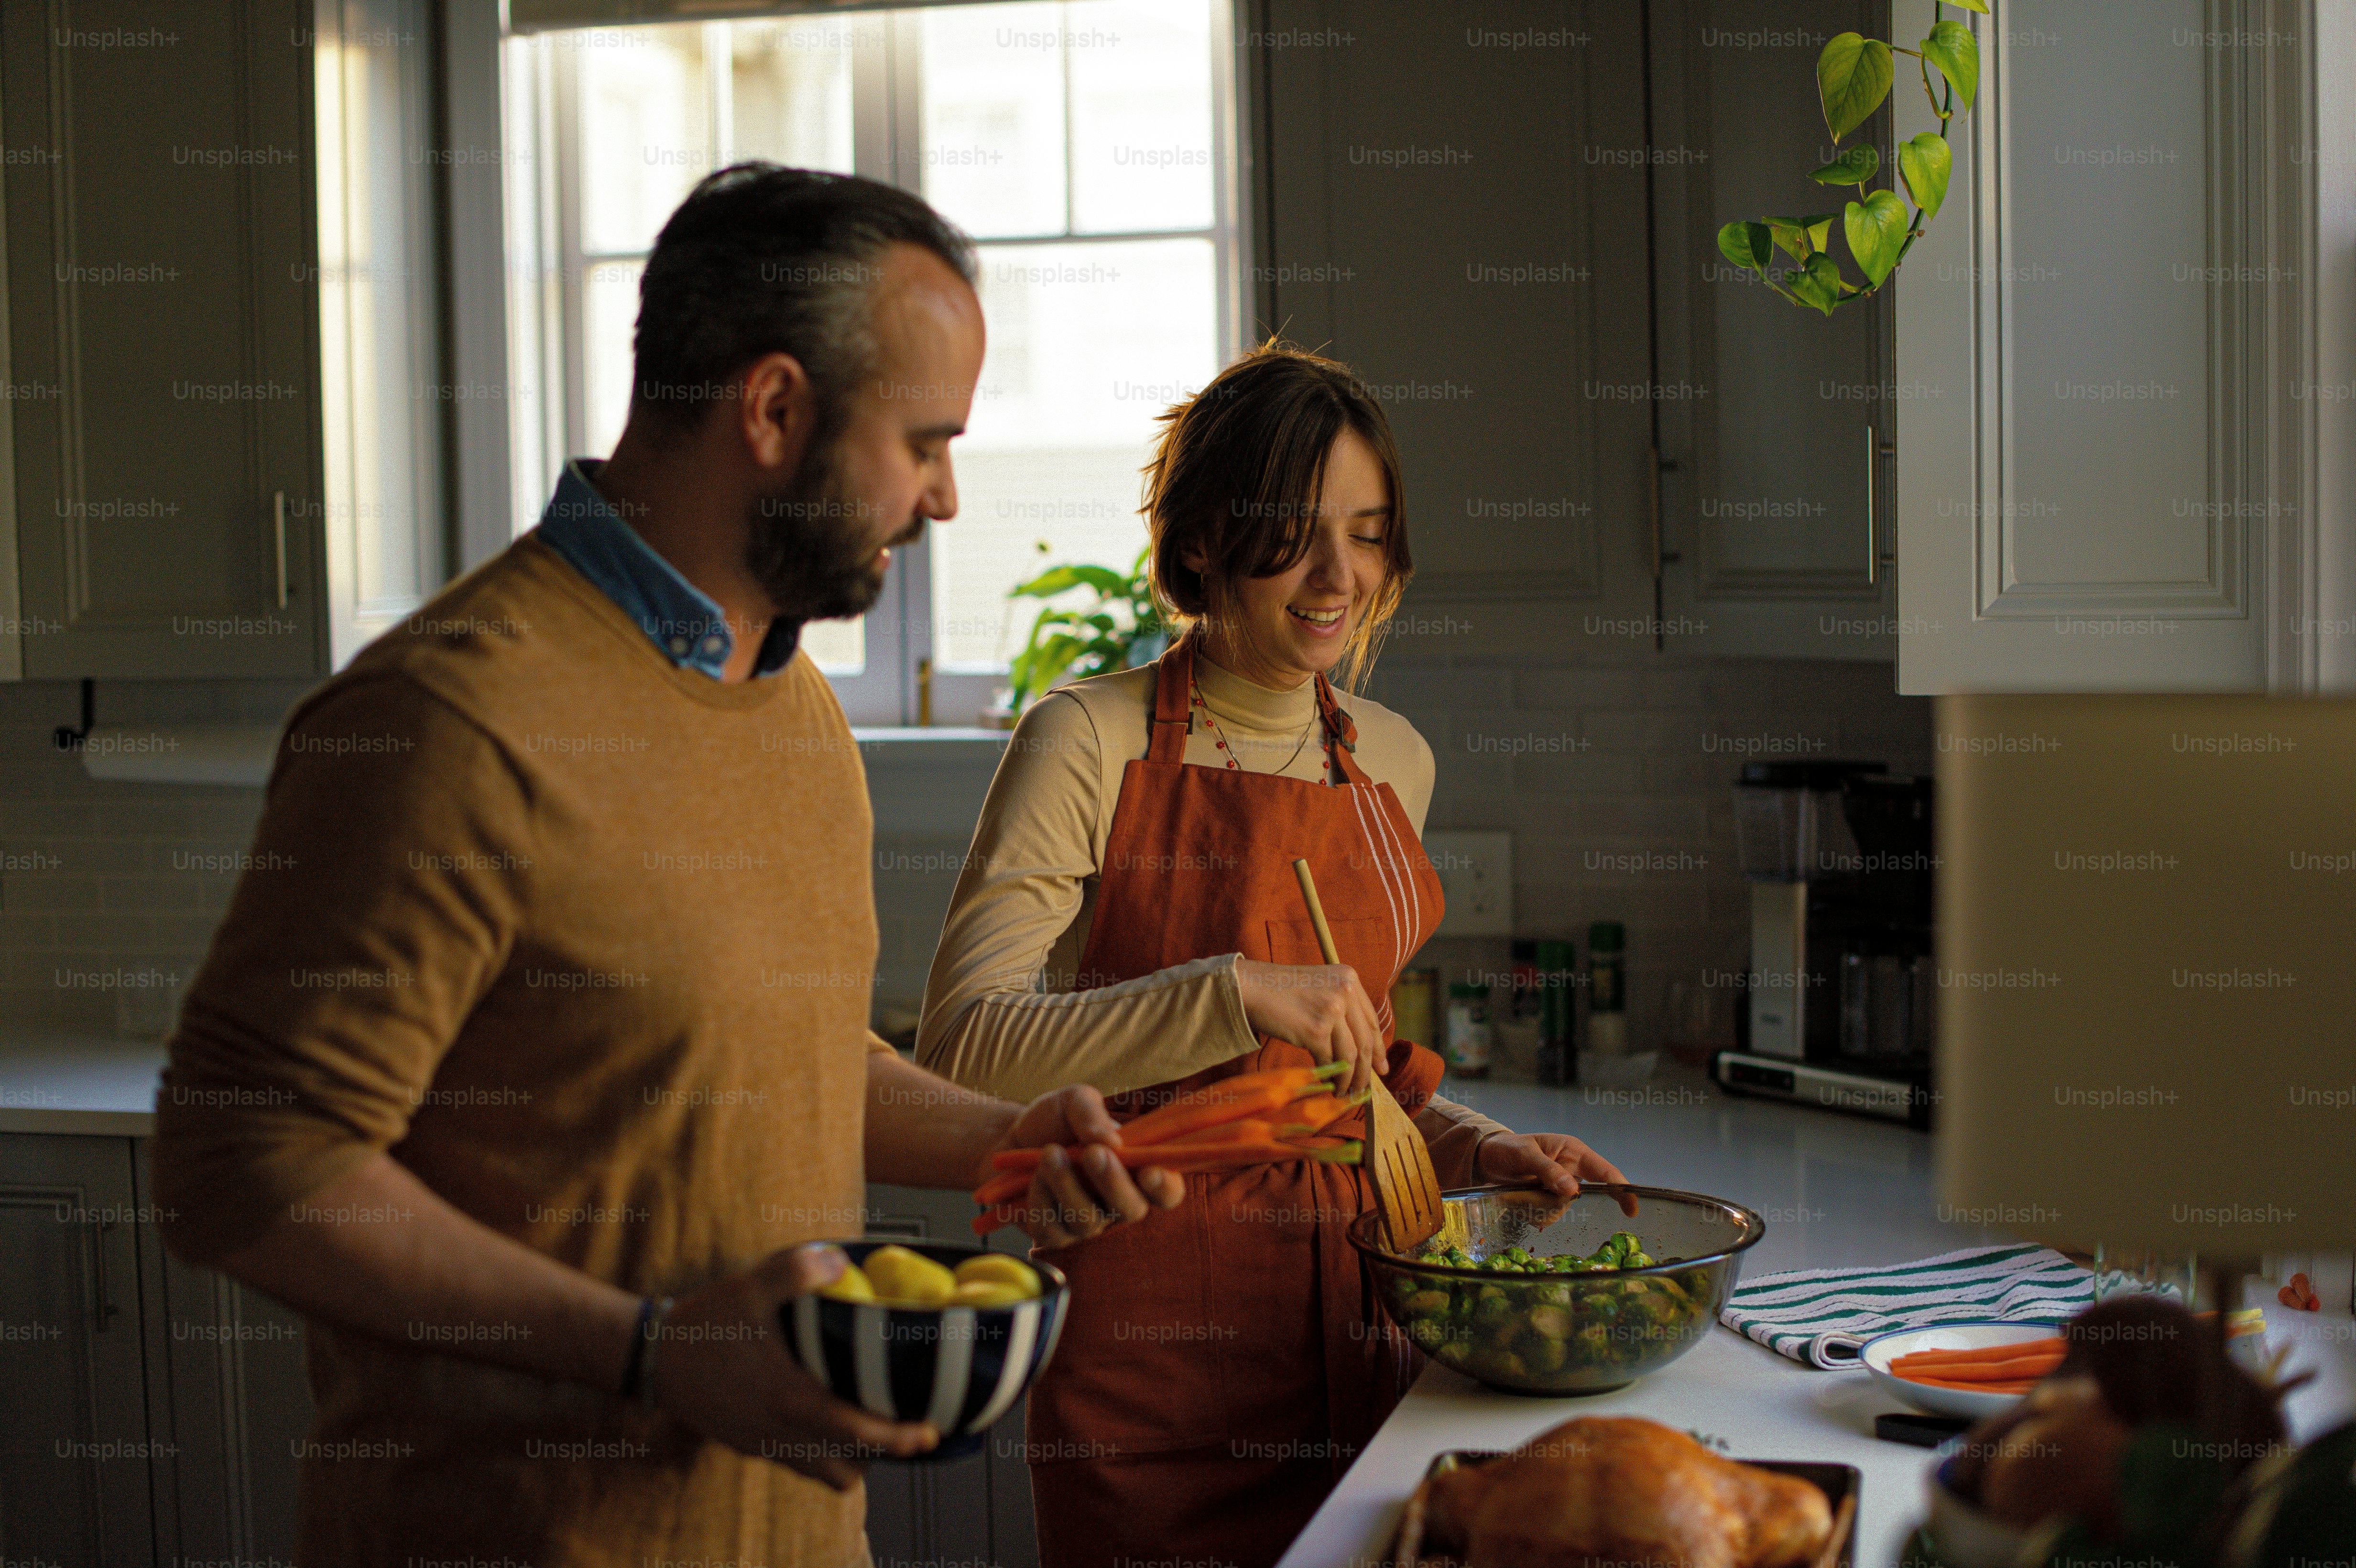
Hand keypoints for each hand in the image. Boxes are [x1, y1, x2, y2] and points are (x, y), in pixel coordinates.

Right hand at [651, 1242, 936, 1488]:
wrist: (651, 1358)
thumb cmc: (703, 1324)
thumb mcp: (749, 1286)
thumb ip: (796, 1271)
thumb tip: (839, 1261)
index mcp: (788, 1398)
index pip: (856, 1432)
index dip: (897, 1438)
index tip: (928, 1433)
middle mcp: (779, 1432)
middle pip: (848, 1465)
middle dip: (884, 1453)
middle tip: (909, 1428)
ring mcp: (763, 1444)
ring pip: (824, 1473)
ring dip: (853, 1457)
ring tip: (871, 1425)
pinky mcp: (750, 1446)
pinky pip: (799, 1464)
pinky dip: (823, 1453)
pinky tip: (829, 1419)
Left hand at [986, 1083, 1185, 1248]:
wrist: (1008, 1139)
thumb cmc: (1053, 1121)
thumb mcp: (1073, 1101)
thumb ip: (1091, 1113)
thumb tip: (1111, 1141)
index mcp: (1136, 1169)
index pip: (1167, 1191)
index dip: (1166, 1187)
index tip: (1149, 1171)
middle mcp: (1117, 1201)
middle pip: (1132, 1210)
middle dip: (1113, 1184)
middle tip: (1091, 1153)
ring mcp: (1087, 1222)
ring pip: (1089, 1221)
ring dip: (1067, 1185)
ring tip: (1048, 1153)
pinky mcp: (1055, 1235)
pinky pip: (1053, 1230)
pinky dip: (1040, 1200)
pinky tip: (1031, 1176)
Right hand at [1234, 957, 1380, 1098]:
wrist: (1248, 987)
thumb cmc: (1279, 991)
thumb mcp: (1319, 988)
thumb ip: (1341, 1008)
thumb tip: (1361, 1049)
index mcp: (1349, 978)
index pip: (1372, 1020)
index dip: (1379, 1048)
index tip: (1381, 1068)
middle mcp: (1345, 991)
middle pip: (1365, 1040)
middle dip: (1367, 1070)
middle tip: (1365, 1089)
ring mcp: (1331, 1010)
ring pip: (1351, 1055)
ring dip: (1350, 1079)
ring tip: (1345, 1092)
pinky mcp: (1315, 1030)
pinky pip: (1330, 1061)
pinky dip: (1330, 1077)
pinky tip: (1327, 1085)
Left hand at [1475, 1132, 1639, 1217]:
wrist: (1485, 1158)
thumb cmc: (1507, 1148)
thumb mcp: (1525, 1154)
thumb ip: (1547, 1170)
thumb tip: (1573, 1190)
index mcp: (1572, 1152)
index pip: (1605, 1172)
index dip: (1621, 1189)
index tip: (1632, 1208)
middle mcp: (1571, 1170)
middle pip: (1587, 1195)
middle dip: (1562, 1199)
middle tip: (1541, 1197)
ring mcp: (1560, 1187)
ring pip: (1564, 1208)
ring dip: (1542, 1206)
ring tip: (1519, 1190)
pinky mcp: (1547, 1201)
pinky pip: (1548, 1216)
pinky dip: (1533, 1212)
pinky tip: (1518, 1199)